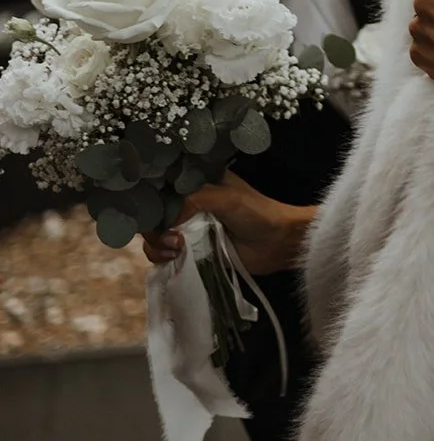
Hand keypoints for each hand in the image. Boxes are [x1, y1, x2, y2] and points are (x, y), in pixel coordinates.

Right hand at [141, 170, 315, 276]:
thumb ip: (193, 201)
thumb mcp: (226, 197)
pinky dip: (161, 257)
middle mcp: (187, 204)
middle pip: (153, 214)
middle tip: (171, 239)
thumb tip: (167, 222)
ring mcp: (187, 228)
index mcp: (195, 183)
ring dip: (156, 244)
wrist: (276, 243)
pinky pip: (164, 254)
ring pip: (154, 236)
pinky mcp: (191, 251)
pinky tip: (174, 257)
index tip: (150, 214)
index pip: (160, 188)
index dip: (150, 200)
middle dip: (153, 228)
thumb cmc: (256, 213)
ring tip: (176, 249)